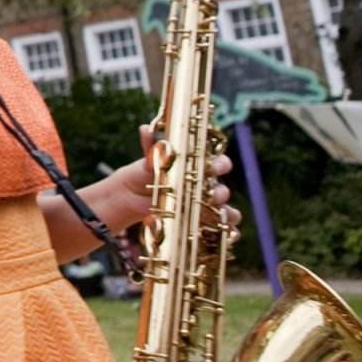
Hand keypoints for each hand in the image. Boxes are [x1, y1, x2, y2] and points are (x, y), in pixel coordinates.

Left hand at [101, 126, 240, 236]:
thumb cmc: (147, 172)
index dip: (221, 164)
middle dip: (221, 192)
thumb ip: (151, 147)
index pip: (218, 163)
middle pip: (222, 188)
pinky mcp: (199, 220)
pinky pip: (218, 226)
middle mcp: (205, 185)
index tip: (215, 167)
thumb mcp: (149, 160)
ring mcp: (203, 204)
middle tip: (213, 195)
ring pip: (225, 208)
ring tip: (220, 215)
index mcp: (198, 167)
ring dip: (227, 212)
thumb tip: (145, 128)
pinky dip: (226, 229)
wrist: (133, 194)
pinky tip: (226, 233)